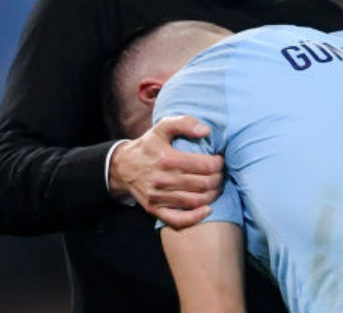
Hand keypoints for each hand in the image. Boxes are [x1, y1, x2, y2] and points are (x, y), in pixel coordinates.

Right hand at [109, 115, 223, 228]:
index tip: (219, 160)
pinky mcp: (154, 209)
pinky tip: (207, 209)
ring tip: (215, 186)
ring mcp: (158, 197)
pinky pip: (178, 220)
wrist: (122, 166)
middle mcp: (163, 180)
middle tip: (220, 173)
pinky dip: (196, 217)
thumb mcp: (162, 127)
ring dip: (212, 195)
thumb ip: (184, 123)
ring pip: (195, 201)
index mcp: (168, 159)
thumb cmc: (148, 145)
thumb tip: (206, 131)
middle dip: (218, 178)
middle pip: (203, 184)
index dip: (218, 163)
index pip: (205, 166)